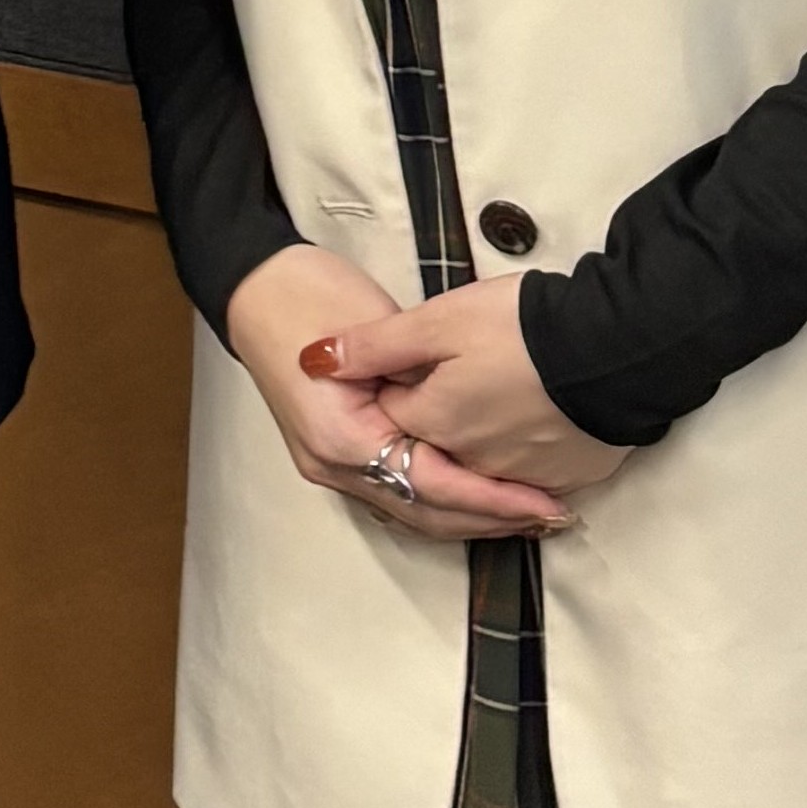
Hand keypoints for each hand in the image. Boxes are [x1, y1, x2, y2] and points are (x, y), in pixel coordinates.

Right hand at [220, 244, 576, 540]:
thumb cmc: (309, 296)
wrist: (255, 288)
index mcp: (341, 438)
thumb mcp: (375, 327)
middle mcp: (333, 465)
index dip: (491, 498)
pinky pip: (398, 496)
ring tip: (527, 514)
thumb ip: (422, 379)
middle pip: (425, 514)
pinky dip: (443, 503)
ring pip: (413, 514)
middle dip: (490, 518)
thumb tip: (480, 413)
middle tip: (551, 515)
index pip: (432, 486)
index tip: (541, 501)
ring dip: (471, 517)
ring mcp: (330, 467)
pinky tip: (478, 499)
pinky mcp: (337, 458)